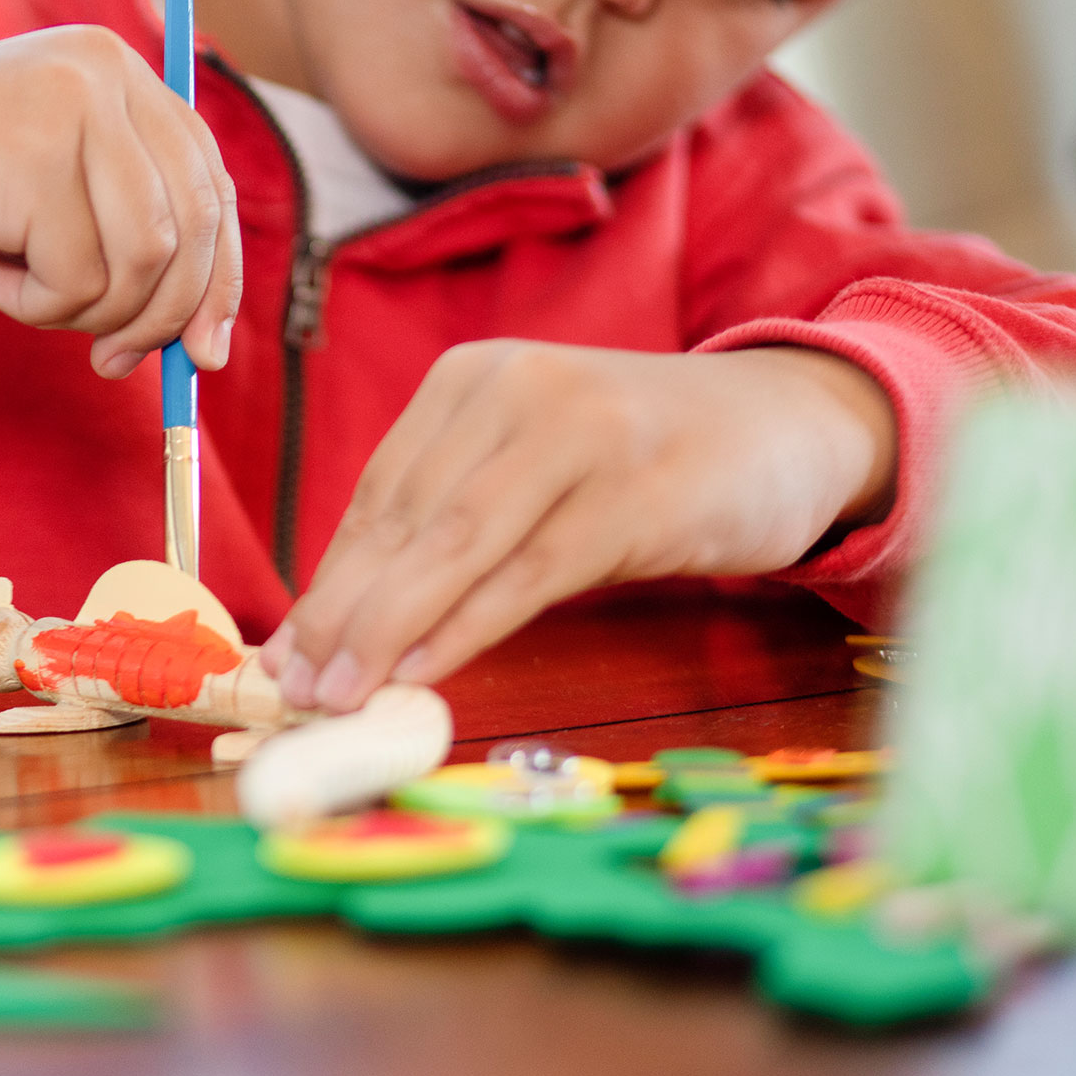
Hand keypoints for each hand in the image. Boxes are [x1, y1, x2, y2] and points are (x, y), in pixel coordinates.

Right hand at [0, 27, 242, 375]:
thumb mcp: (46, 209)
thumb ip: (127, 243)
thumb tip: (205, 339)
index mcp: (117, 70)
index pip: (208, 181)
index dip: (217, 274)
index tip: (204, 350)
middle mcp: (104, 70)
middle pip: (191, 223)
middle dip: (160, 314)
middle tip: (111, 362)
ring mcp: (70, 105)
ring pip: (142, 260)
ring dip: (80, 309)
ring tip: (11, 286)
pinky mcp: (31, 154)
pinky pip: (76, 278)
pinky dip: (29, 303)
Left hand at [263, 342, 896, 709]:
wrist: (791, 427)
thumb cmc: (644, 462)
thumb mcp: (534, 468)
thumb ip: (453, 524)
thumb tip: (348, 624)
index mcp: (470, 380)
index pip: (378, 494)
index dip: (326, 581)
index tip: (284, 653)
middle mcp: (515, 391)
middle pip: (404, 520)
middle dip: (341, 614)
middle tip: (296, 689)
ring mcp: (578, 435)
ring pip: (454, 545)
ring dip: (386, 629)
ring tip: (339, 694)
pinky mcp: (636, 491)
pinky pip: (528, 571)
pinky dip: (466, 627)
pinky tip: (420, 671)